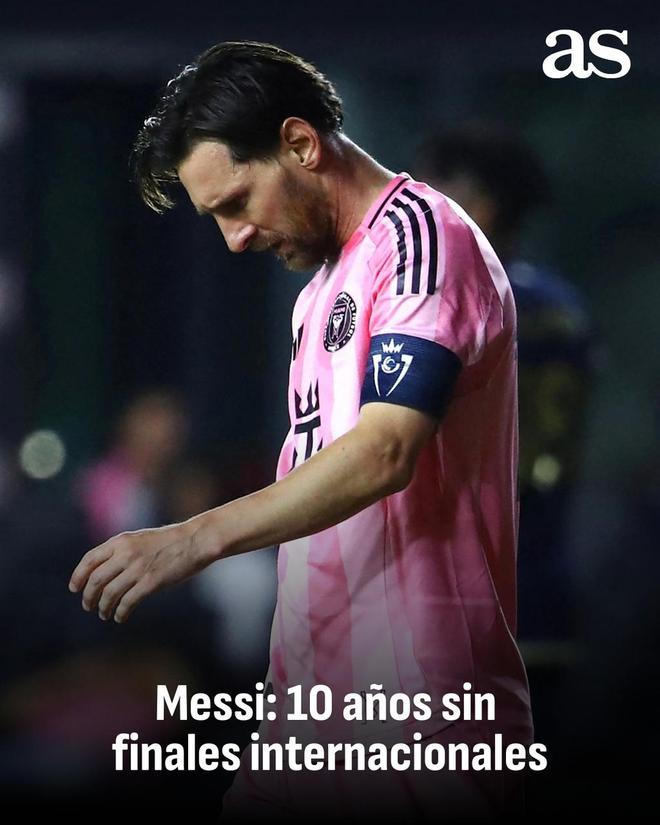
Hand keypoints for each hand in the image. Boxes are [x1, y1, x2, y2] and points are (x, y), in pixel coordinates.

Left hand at [68, 522, 204, 622]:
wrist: (195, 540)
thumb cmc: (170, 541)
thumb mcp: (140, 538)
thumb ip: (122, 550)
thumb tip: (103, 570)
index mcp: (121, 541)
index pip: (89, 560)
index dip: (78, 576)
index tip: (75, 589)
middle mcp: (126, 554)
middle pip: (95, 580)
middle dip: (88, 596)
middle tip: (88, 606)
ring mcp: (138, 568)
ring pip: (109, 593)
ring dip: (103, 607)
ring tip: (104, 614)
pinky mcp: (151, 582)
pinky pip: (127, 602)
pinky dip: (120, 612)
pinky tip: (120, 616)